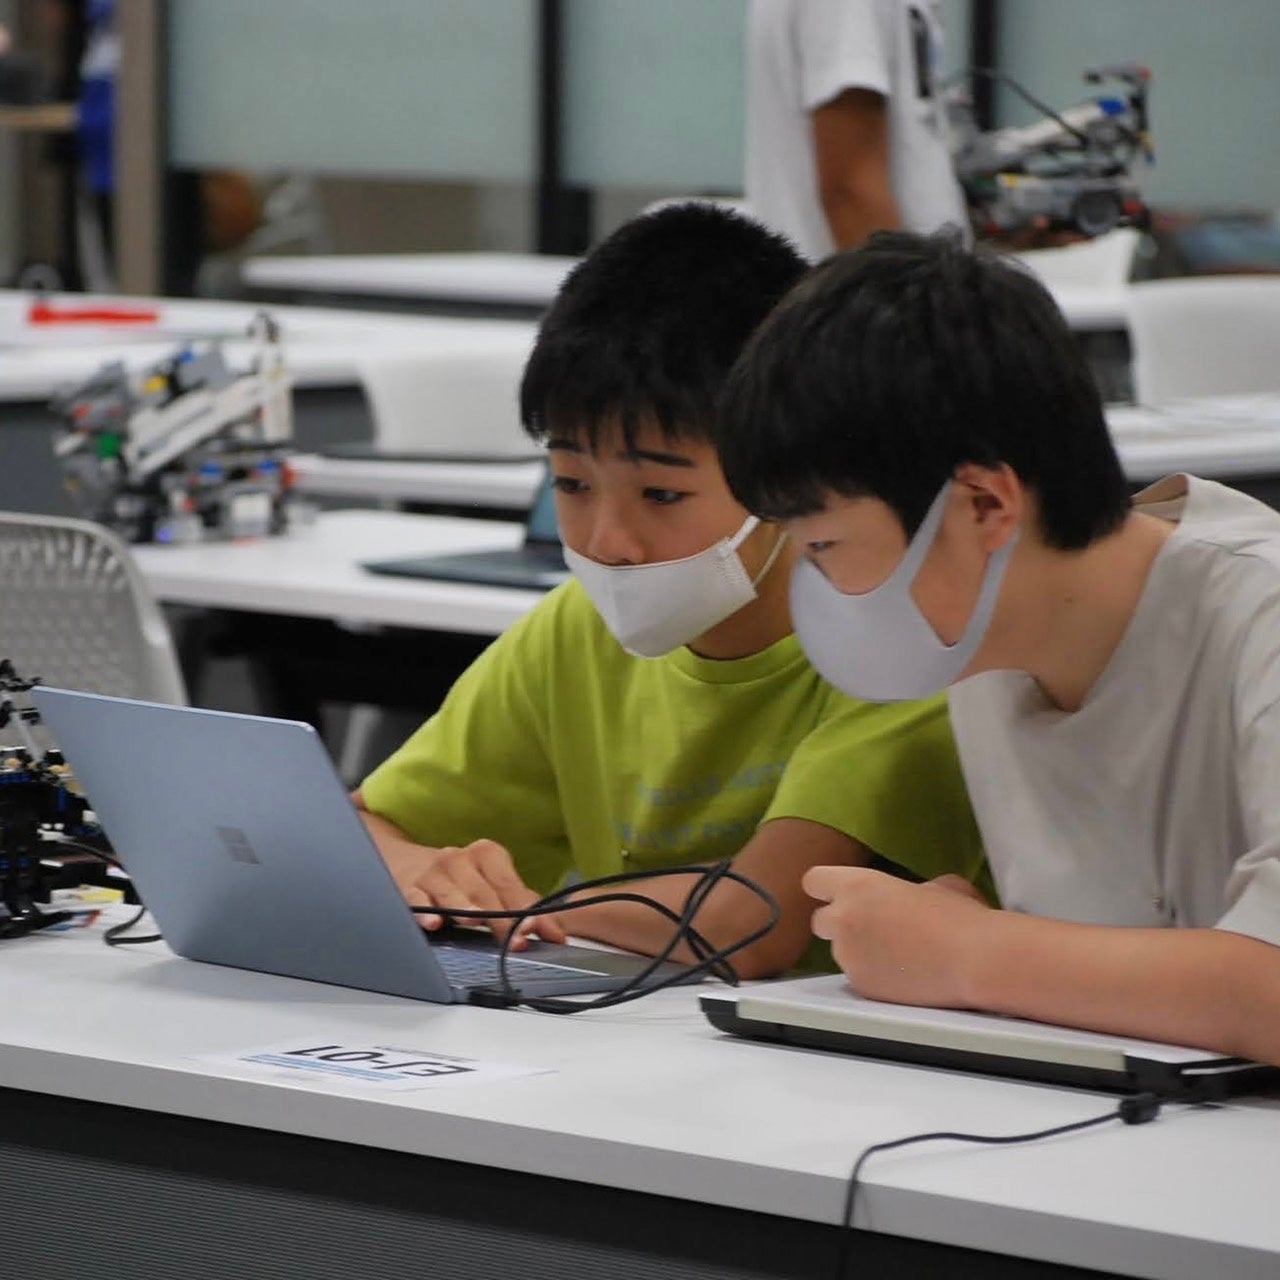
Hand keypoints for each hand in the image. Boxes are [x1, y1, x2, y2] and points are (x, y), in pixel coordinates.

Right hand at [384, 837, 566, 947]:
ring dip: (465, 908)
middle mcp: (460, 859)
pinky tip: (433, 922)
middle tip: (516, 939)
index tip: (537, 930)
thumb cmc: (459, 880)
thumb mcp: (490, 884)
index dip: (525, 909)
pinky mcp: (407, 887)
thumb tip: (556, 933)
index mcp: (486, 854)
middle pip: (484, 892)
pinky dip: (424, 911)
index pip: (510, 885)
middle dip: (502, 918)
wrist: (406, 863)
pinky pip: (416, 899)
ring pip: (452, 893)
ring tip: (477, 921)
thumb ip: (522, 906)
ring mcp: (432, 873)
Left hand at [803, 866, 992, 1006]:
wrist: (975, 960)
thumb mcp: (936, 885)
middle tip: (871, 929)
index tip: (842, 896)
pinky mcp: (861, 986)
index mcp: (857, 885)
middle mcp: (843, 918)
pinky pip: (858, 977)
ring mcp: (848, 955)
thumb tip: (915, 895)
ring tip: (897, 956)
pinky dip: (873, 976)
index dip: (827, 889)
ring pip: (839, 952)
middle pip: (820, 921)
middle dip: (840, 925)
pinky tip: (903, 975)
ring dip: (858, 952)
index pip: (814, 881)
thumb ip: (909, 887)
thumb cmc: (960, 915)